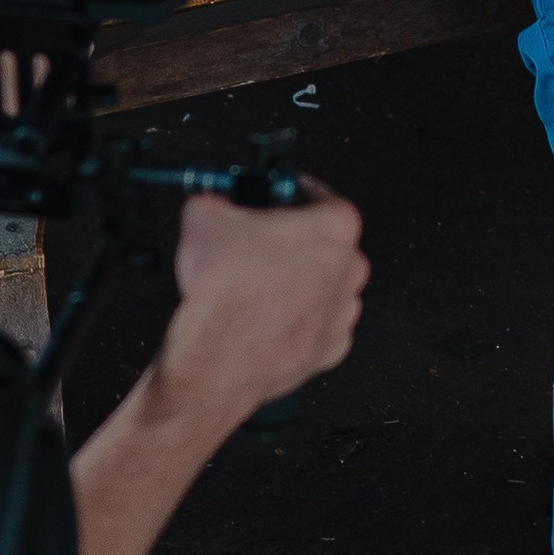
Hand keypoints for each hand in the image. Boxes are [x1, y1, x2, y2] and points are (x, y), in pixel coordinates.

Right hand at [157, 185, 368, 430]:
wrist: (218, 358)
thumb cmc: (226, 295)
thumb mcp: (205, 216)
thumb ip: (216, 201)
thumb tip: (209, 204)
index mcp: (334, 228)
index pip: (319, 197)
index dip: (289, 196)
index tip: (275, 200)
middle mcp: (349, 269)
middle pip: (325, 243)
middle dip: (292, 242)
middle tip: (258, 244)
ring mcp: (342, 312)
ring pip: (324, 286)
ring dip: (297, 283)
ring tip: (258, 286)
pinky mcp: (330, 349)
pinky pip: (318, 325)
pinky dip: (296, 321)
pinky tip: (267, 317)